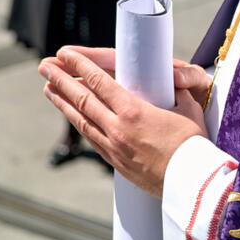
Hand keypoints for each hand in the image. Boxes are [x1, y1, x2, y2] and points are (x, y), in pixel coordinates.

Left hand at [38, 47, 208, 196]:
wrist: (193, 186)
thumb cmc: (194, 146)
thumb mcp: (188, 109)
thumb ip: (176, 93)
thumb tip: (175, 82)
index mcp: (134, 111)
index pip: (99, 82)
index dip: (80, 66)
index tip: (64, 54)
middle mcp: (118, 128)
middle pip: (82, 99)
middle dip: (61, 80)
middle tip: (44, 66)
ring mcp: (114, 148)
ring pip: (81, 121)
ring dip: (62, 102)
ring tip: (47, 88)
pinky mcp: (116, 163)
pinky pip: (92, 139)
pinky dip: (79, 124)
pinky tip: (73, 117)